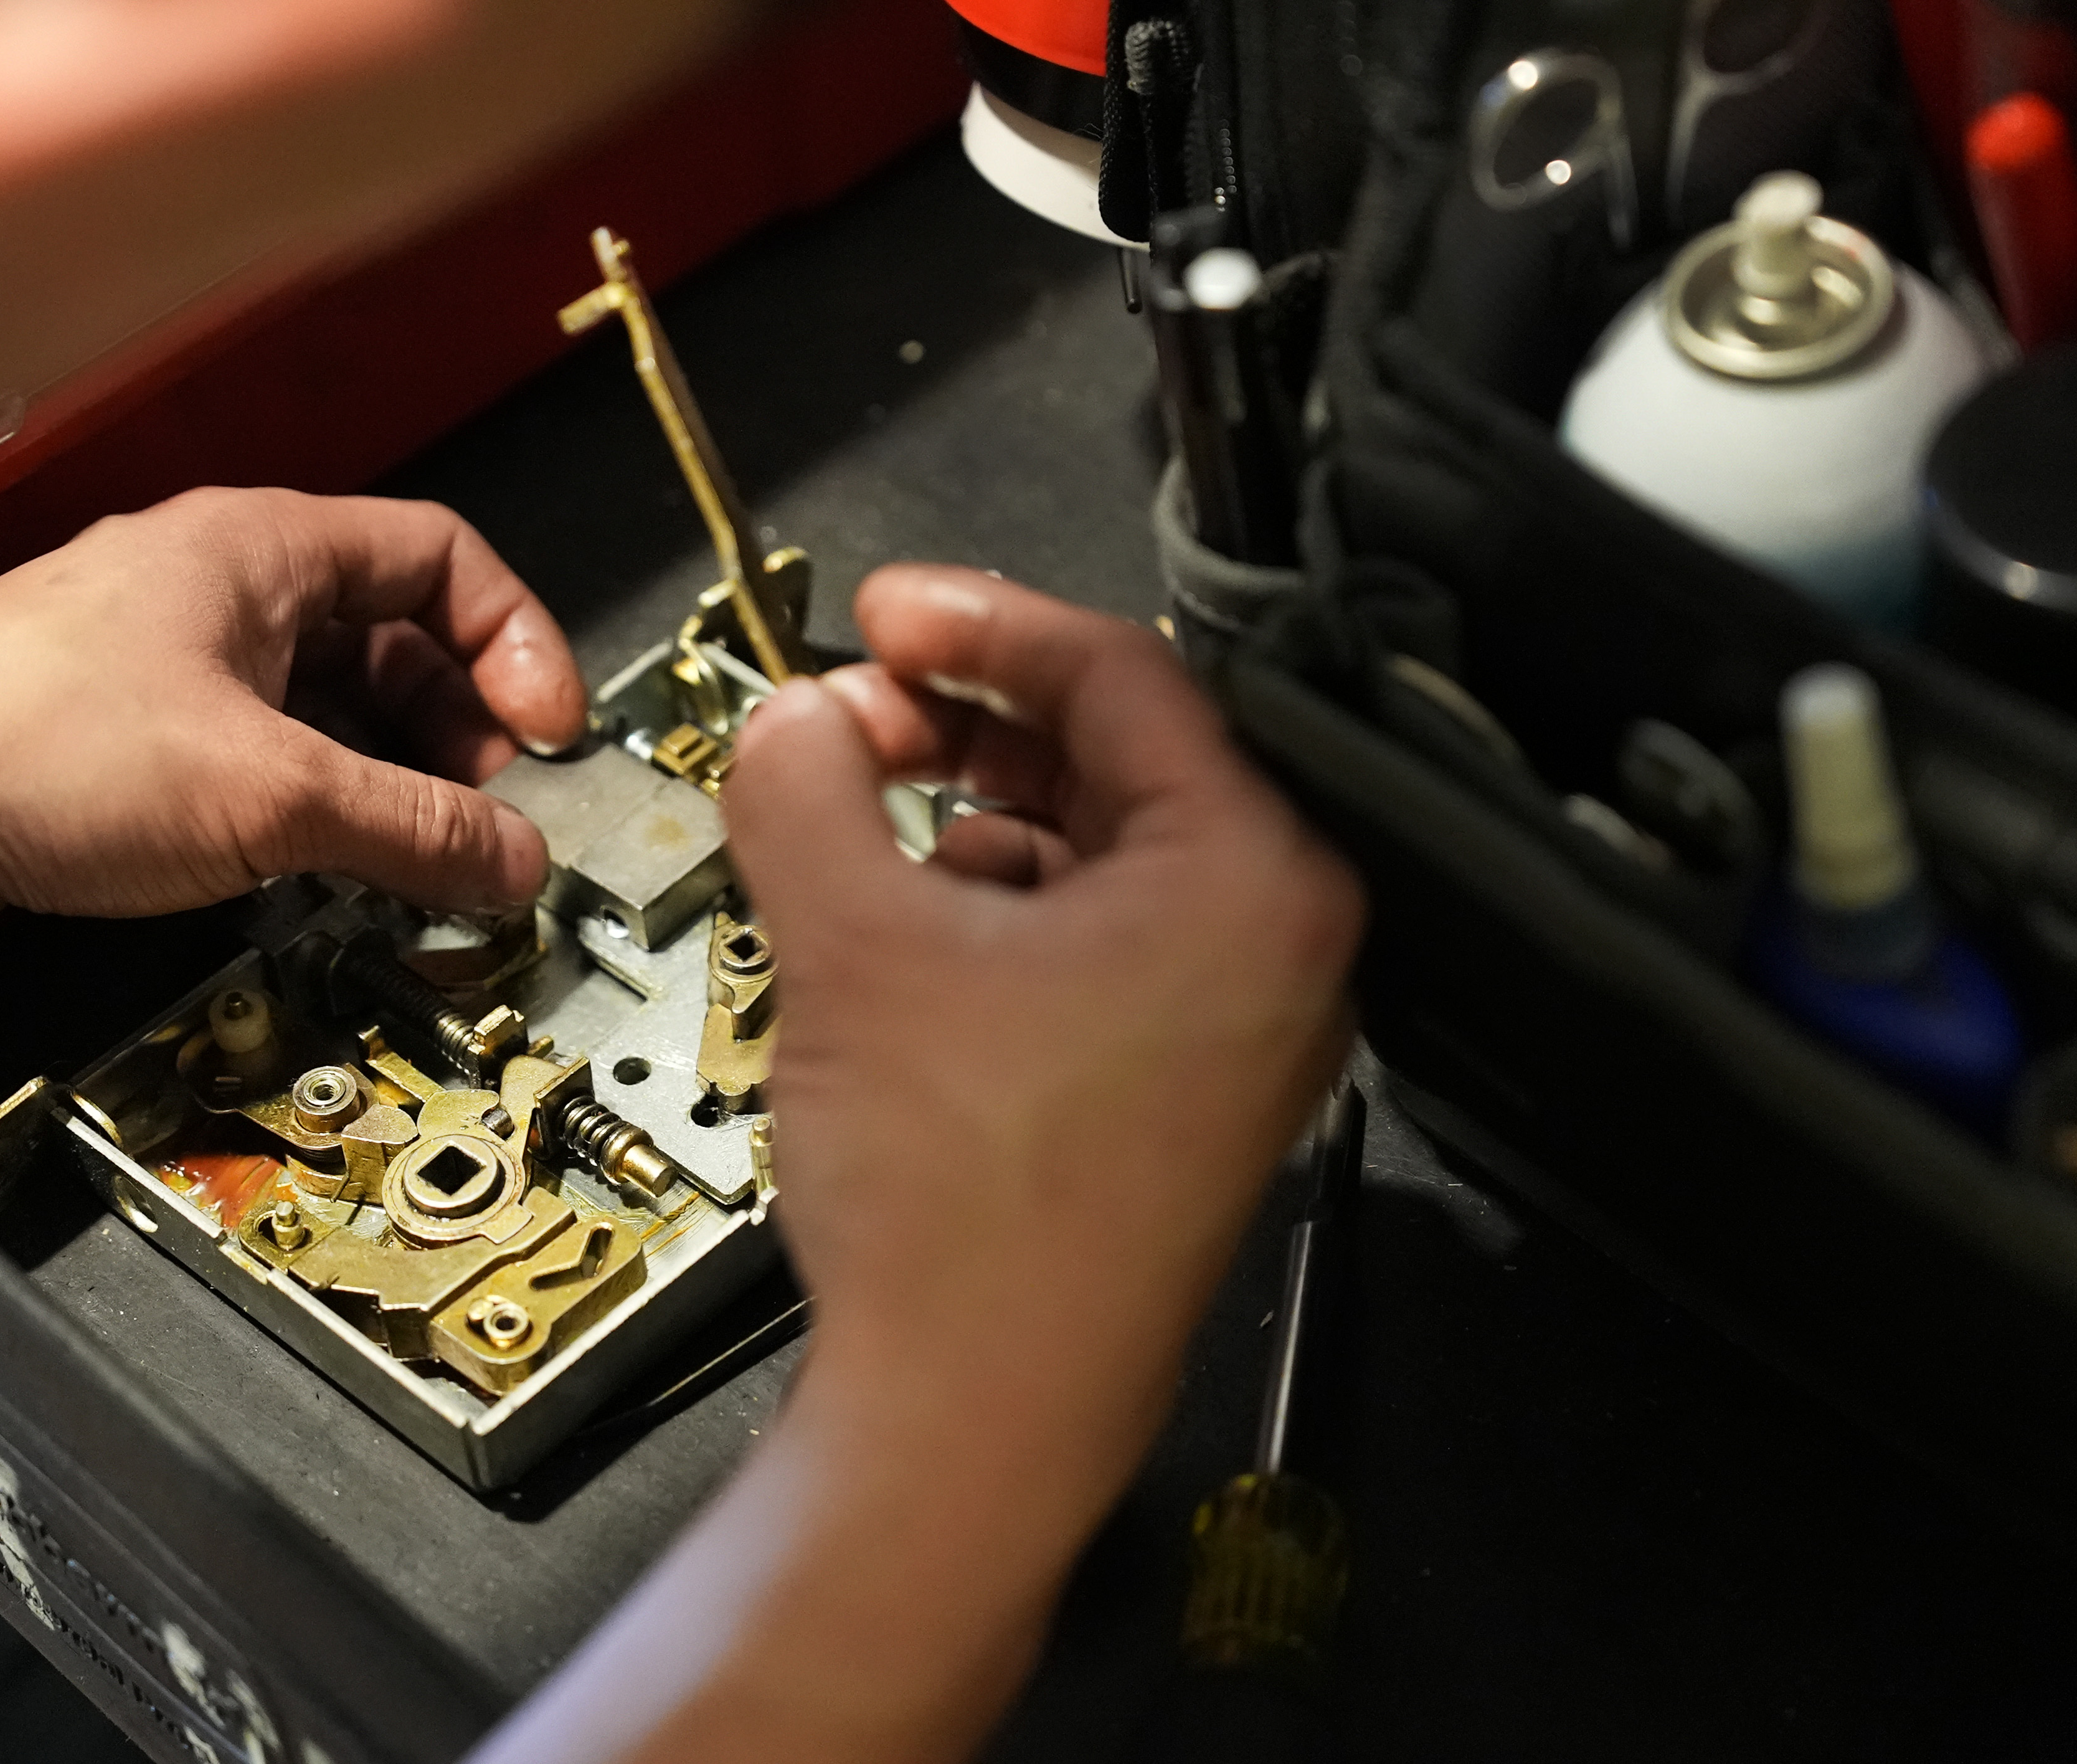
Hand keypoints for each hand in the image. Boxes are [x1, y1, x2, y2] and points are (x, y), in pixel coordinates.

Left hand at [0, 487, 582, 953]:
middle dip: (457, 730)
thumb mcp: (268, 791)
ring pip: (326, 713)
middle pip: (393, 643)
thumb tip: (509, 856)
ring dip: (386, 784)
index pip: (442, 558)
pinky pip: (261, 770)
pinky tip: (326, 875)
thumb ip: (411, 827)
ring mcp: (174, 674)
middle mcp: (221, 598)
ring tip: (419, 860)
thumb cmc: (23, 737)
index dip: (514, 640)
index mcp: (262, 550)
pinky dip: (312, 817)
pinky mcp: (131, 755)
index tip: (547, 731)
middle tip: (488, 813)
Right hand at [572, 565, 1359, 1762]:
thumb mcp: (851, 938)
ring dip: (975, 817)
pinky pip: (1103, 948)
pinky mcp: (1189, 1094)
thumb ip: (809, 784)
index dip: (977, 623)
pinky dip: (1002, 914)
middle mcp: (1282, 946)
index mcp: (1254, 877)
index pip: (1122, 676)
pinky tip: (913, 934)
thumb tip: (794, 718)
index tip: (878, 614)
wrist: (972, 1419)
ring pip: (1103, 858)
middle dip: (968, 727)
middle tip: (848, 719)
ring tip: (861, 829)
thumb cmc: (954, 1196)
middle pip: (1119, 762)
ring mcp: (1245, 1029)